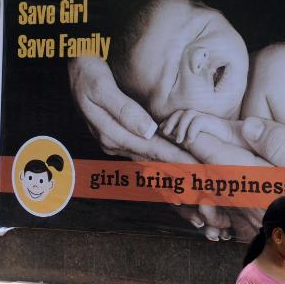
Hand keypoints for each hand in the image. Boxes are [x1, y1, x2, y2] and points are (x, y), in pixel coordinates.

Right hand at [69, 57, 231, 238]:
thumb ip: (124, 109)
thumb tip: (149, 131)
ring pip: (155, 175)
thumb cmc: (86, 69)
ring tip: (202, 219)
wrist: (73, 65)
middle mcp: (119, 146)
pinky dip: (166, 186)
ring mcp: (122, 147)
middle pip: (158, 171)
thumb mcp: (99, 85)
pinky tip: (181, 203)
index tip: (204, 177)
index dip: (181, 164)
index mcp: (115, 135)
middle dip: (185, 190)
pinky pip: (150, 168)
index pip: (156, 152)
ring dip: (179, 197)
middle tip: (211, 208)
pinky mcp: (127, 144)